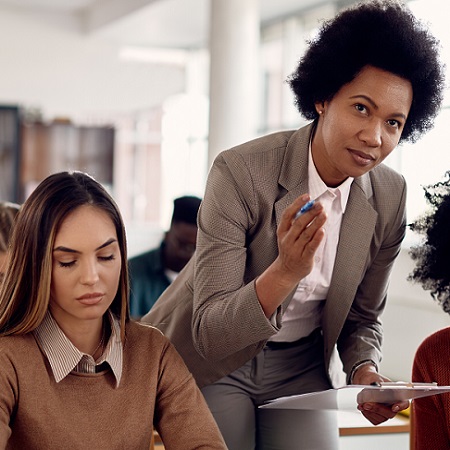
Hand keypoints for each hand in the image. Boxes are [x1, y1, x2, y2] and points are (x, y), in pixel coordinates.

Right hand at [255, 194, 326, 316]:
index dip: (297, 204)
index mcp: (282, 231)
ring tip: (324, 214)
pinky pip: (311, 247)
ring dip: (316, 223)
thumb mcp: (287, 235)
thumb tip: (309, 206)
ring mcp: (295, 249)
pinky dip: (317, 239)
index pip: (288, 215)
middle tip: (320, 205)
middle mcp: (287, 239)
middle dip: (310, 212)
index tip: (307, 197)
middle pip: (299, 223)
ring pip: (306, 234)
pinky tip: (322, 231)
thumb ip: (296, 222)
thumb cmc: (290, 249)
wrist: (286, 271)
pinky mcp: (304, 258)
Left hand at [353, 363, 409, 424]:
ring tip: (362, 404)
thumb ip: (376, 382)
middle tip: (366, 404)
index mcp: (396, 394)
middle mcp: (393, 405)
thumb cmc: (371, 379)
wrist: (363, 382)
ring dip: (370, 412)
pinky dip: (366, 414)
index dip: (401, 406)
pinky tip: (362, 407)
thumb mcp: (373, 377)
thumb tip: (376, 388)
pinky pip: (374, 420)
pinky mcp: (378, 417)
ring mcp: (386, 412)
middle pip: (390, 413)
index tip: (394, 407)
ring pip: (381, 418)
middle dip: (377, 409)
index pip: (404, 403)